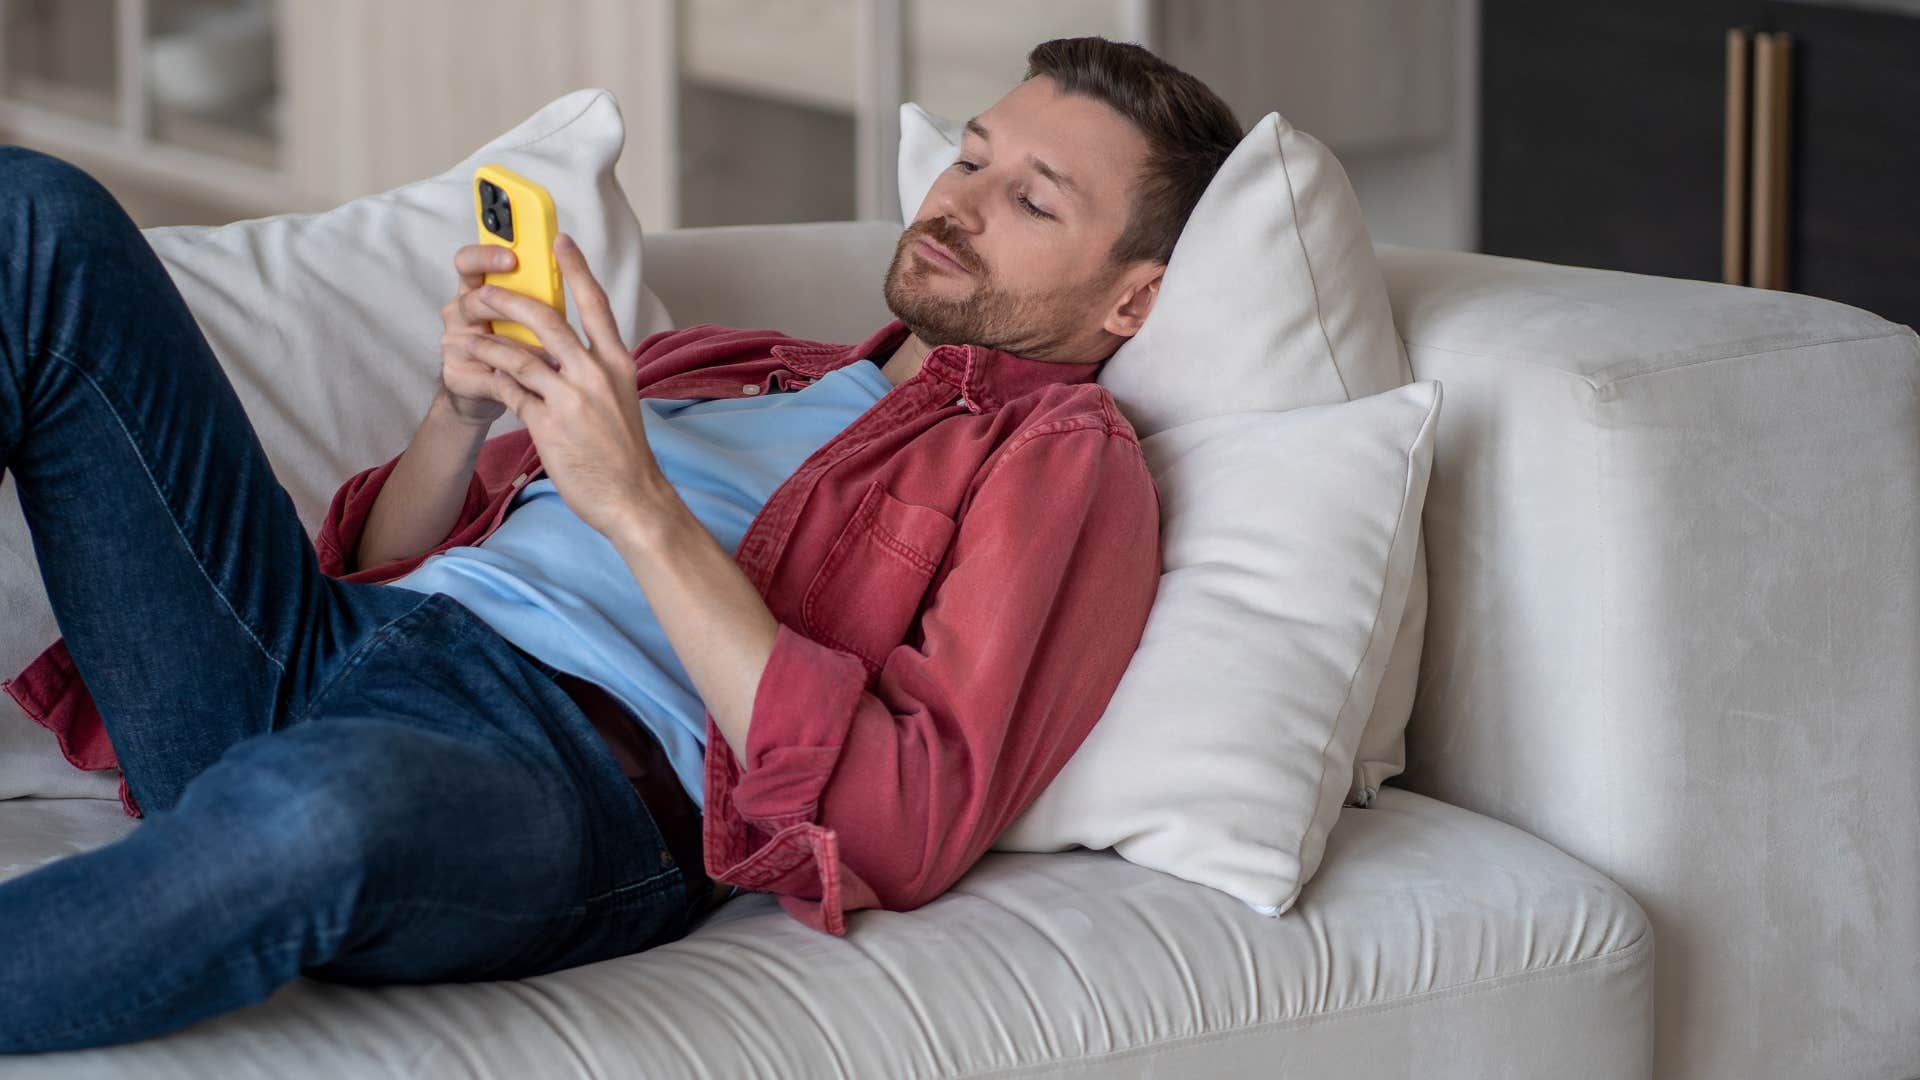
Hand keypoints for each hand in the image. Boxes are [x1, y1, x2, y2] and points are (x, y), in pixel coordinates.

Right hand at [436, 243, 540, 426]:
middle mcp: (460, 313)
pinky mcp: (457, 376)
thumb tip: (579, 284)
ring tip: (554, 355)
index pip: (468, 262)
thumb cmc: (514, 347)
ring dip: (520, 348)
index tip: (512, 257)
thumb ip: (539, 299)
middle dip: (504, 302)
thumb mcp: (528, 317)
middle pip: (473, 299)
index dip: (485, 256)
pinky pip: (491, 376)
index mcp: (476, 289)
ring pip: (483, 341)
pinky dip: (516, 380)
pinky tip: (538, 384)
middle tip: (529, 308)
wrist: (488, 391)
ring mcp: (455, 345)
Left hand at [457, 233, 662, 539]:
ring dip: (485, 342)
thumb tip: (566, 352)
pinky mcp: (548, 424)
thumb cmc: (624, 451)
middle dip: (507, 299)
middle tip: (483, 289)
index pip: (595, 303)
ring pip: (517, 354)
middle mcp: (596, 373)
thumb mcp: (620, 399)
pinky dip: (488, 380)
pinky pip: (509, 391)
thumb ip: (595, 370)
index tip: (559, 240)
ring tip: (464, 336)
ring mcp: (572, 398)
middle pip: (546, 318)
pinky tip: (475, 375)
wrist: (632, 497)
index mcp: (617, 362)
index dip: (576, 268)